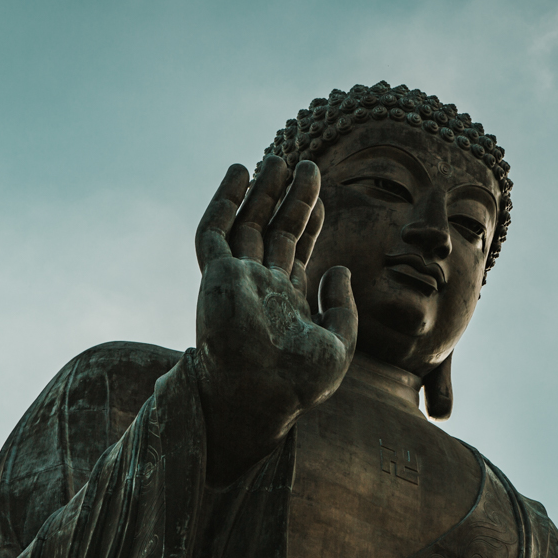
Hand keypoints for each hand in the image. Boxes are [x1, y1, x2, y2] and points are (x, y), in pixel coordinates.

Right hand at [194, 158, 356, 482]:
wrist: (261, 397)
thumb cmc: (298, 382)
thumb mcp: (339, 344)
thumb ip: (342, 307)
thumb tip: (340, 268)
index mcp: (286, 300)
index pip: (297, 249)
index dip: (310, 220)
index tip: (321, 196)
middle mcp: (259, 286)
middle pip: (274, 230)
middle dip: (290, 198)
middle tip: (307, 164)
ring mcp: (235, 279)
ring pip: (247, 224)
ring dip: (262, 192)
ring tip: (278, 160)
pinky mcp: (215, 276)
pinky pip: (214, 231)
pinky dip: (224, 199)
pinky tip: (240, 172)